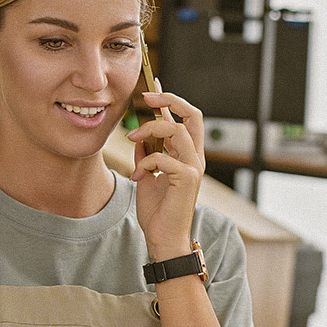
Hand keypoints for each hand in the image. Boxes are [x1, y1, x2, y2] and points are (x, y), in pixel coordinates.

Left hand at [127, 84, 204, 259]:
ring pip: (177, 130)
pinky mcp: (187, 179)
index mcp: (187, 155)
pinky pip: (164, 158)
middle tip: (146, 97)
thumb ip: (146, 156)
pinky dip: (146, 161)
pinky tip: (136, 175)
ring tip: (132, 138)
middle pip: (192, 115)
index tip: (152, 87)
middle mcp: (195, 158)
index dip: (169, 100)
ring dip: (150, 129)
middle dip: (170, 100)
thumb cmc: (157, 212)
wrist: (163, 238)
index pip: (183, 119)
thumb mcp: (147, 176)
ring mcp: (193, 167)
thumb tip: (139, 136)